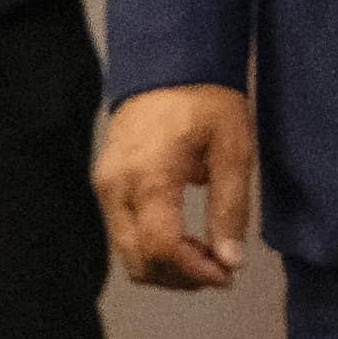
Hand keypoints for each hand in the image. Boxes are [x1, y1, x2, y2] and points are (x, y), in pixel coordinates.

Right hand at [99, 83, 258, 289]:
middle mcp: (117, 186)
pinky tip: (183, 236)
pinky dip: (152, 246)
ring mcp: (105, 186)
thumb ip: (231, 208)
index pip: (161, 248)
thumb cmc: (204, 99)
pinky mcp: (104, 184)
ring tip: (205, 253)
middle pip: (139, 261)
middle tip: (220, 269)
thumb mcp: (232, 150)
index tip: (225, 275)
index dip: (194, 272)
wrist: (168, 62)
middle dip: (180, 276)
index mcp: (149, 176)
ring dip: (166, 265)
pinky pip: (122, 232)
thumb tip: (230, 260)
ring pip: (127, 253)